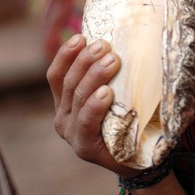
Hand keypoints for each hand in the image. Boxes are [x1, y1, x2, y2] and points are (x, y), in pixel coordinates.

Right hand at [46, 34, 138, 177]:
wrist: (137, 159)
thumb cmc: (125, 119)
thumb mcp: (112, 93)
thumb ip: (106, 74)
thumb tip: (115, 41)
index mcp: (64, 101)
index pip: (57, 74)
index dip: (66, 54)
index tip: (82, 36)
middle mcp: (62, 116)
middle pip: (69, 82)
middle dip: (86, 60)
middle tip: (105, 45)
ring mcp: (71, 133)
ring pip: (79, 97)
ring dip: (95, 75)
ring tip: (112, 60)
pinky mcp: (84, 147)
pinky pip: (87, 121)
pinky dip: (95, 105)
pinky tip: (106, 92)